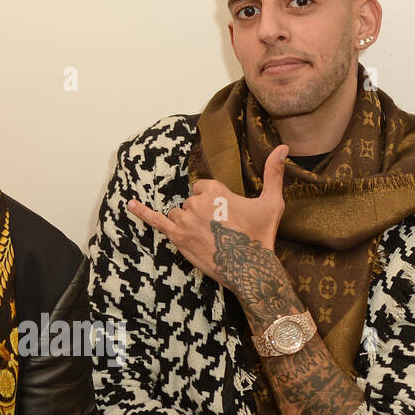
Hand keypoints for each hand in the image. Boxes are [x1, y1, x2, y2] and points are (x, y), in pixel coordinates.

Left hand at [126, 145, 288, 282]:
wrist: (250, 268)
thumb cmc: (261, 235)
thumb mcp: (272, 202)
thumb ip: (274, 172)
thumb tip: (284, 147)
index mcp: (216, 190)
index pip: (203, 187)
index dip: (214, 201)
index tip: (225, 215)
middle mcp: (197, 202)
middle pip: (190, 201)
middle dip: (202, 213)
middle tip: (220, 231)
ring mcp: (185, 220)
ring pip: (179, 213)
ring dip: (188, 221)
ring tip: (207, 236)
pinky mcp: (178, 237)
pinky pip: (156, 220)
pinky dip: (142, 212)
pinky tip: (130, 204)